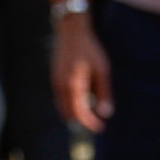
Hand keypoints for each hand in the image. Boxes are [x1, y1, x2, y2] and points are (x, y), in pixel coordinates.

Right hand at [55, 11, 113, 133]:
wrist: (72, 32)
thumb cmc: (90, 50)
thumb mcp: (102, 71)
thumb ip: (104, 93)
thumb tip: (105, 113)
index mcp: (74, 85)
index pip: (80, 112)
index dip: (90, 122)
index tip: (100, 127)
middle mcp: (61, 86)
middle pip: (69, 113)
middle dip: (82, 120)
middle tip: (96, 123)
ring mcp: (55, 81)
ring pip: (62, 106)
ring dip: (74, 113)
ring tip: (90, 114)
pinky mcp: (54, 77)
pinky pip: (60, 98)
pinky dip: (69, 104)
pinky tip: (80, 102)